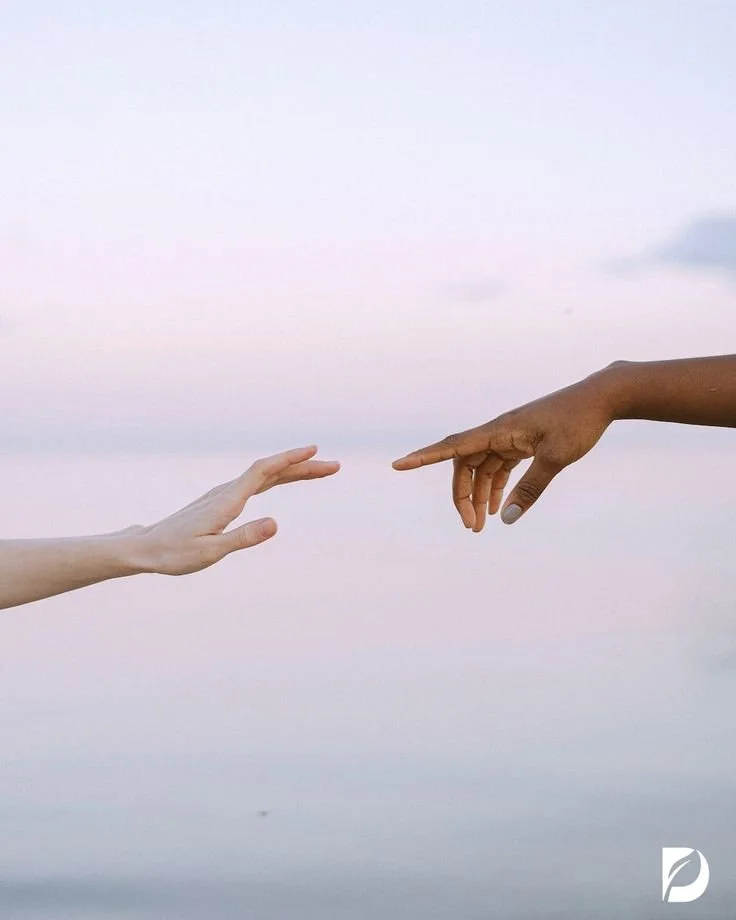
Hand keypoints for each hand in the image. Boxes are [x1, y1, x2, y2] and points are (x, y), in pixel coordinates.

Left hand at [139, 446, 338, 573]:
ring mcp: (224, 494)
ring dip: (294, 471)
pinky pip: (257, 482)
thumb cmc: (175, 553)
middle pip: (271, 470)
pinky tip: (285, 478)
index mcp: (227, 500)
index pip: (264, 471)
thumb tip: (276, 523)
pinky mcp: (222, 500)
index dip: (290, 459)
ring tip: (320, 470)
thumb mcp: (211, 552)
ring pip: (266, 475)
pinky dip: (278, 477)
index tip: (315, 451)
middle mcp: (227, 491)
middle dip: (304, 466)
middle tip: (334, 466)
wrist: (146, 548)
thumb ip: (244, 537)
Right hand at [392, 372, 616, 529]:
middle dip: (463, 496)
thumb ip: (530, 489)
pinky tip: (498, 508)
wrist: (601, 398)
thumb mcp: (555, 458)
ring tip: (482, 525)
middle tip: (471, 527)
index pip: (452, 447)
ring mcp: (509, 437)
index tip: (398, 466)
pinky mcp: (522, 442)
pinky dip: (496, 487)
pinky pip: (499, 467)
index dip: (423, 458)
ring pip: (481, 469)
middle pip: (464, 466)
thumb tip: (506, 518)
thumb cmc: (578, 422)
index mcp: (498, 430)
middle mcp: (497, 432)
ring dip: (479, 495)